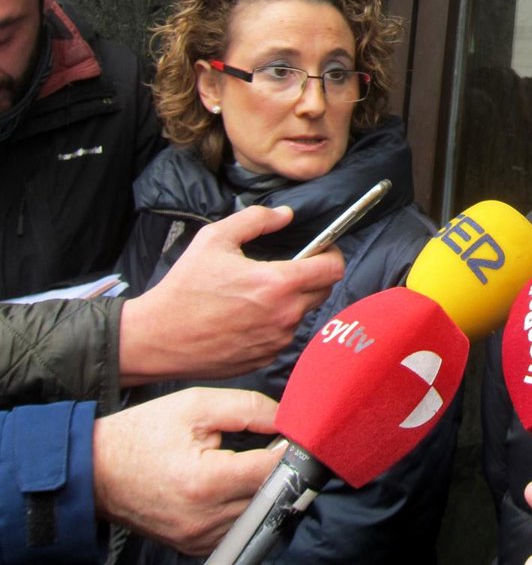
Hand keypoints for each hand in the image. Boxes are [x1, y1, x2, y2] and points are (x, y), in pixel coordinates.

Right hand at [93, 387, 283, 555]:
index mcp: (206, 481)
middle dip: (278, 470)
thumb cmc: (142, 433)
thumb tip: (287, 419)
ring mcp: (198, 537)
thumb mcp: (196, 405)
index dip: (290, 450)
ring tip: (245, 465)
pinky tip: (229, 485)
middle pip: (269, 495)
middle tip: (272, 447)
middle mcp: (204, 517)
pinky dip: (240, 507)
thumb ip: (249, 408)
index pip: (272, 471)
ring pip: (256, 514)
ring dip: (260, 490)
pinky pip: (235, 527)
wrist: (94, 471)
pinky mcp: (193, 545)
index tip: (291, 436)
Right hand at [120, 205, 344, 382]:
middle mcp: (285, 315)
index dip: (332, 254)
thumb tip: (286, 215)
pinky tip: (248, 316)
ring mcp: (277, 341)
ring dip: (293, 301)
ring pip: (303, 313)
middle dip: (314, 276)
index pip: (333, 268)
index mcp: (278, 284)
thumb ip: (256, 219)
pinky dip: (275, 324)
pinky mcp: (266, 358)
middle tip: (289, 268)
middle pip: (324, 291)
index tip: (320, 249)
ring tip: (260, 294)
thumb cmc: (183, 289)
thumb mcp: (214, 239)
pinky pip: (284, 335)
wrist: (156, 338)